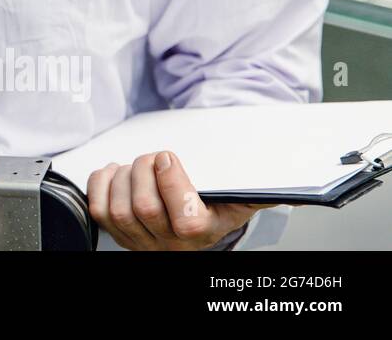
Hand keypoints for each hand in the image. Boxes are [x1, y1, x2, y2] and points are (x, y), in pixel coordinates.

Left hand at [87, 151, 266, 249]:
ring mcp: (141, 242)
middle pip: (145, 209)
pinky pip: (99, 210)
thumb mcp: (240, 199)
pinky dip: (101, 184)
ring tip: (136, 166)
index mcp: (202, 231)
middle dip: (143, 171)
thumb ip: (263, 190)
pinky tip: (116, 174)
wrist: (189, 227)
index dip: (170, 182)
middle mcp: (171, 244)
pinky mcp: (117, 234)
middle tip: (152, 157)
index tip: (168, 156)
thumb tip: (304, 192)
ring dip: (122, 177)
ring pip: (119, 209)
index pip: (184, 219)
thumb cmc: (213, 206)